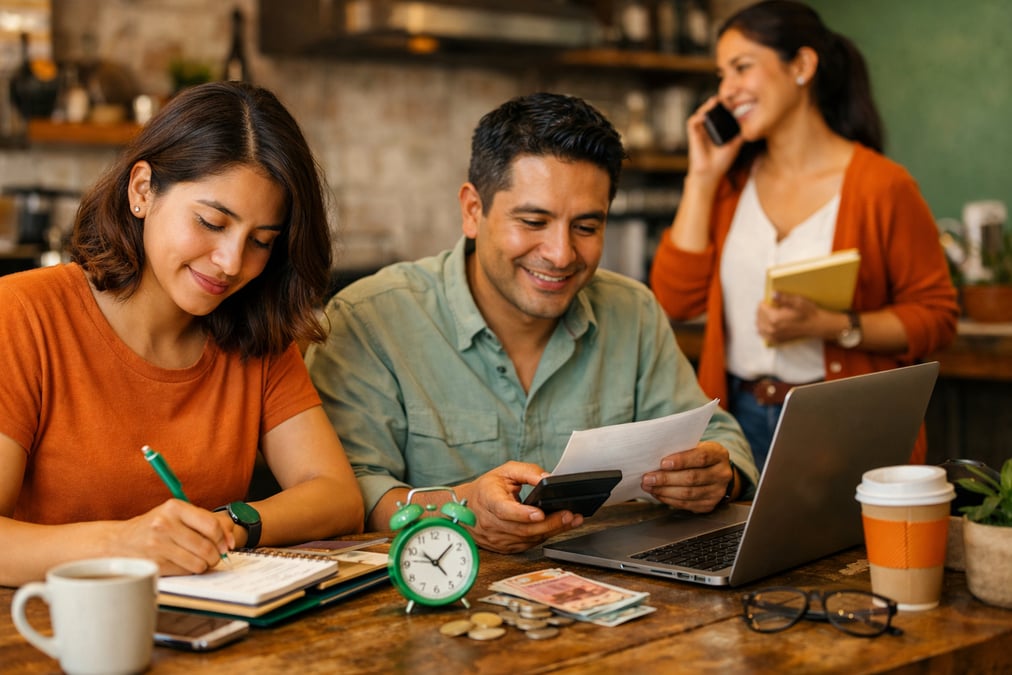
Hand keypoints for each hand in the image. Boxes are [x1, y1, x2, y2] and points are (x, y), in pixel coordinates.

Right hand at [115, 499, 234, 575]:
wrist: (121, 541)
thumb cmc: (156, 526)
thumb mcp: (178, 514)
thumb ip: (205, 522)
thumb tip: (230, 541)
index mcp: (174, 507)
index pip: (211, 525)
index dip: (223, 538)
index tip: (226, 545)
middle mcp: (164, 524)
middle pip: (206, 546)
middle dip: (216, 555)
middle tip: (216, 557)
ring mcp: (158, 545)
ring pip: (198, 562)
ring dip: (205, 565)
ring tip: (202, 561)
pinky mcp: (154, 563)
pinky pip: (185, 571)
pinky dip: (191, 570)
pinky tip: (186, 564)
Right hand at [457, 461, 583, 553]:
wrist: (469, 507)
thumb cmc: (488, 488)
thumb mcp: (506, 471)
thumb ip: (527, 472)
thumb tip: (548, 478)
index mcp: (488, 500)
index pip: (504, 510)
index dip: (522, 514)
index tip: (540, 513)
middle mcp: (490, 523)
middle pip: (522, 529)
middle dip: (549, 523)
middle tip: (568, 515)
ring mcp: (497, 538)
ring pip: (527, 539)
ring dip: (551, 531)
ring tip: (570, 520)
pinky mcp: (504, 547)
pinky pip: (527, 544)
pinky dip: (544, 536)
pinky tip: (557, 528)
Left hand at [641, 441, 733, 512]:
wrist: (717, 473)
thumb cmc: (700, 457)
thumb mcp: (696, 447)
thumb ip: (681, 450)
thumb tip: (655, 457)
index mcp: (718, 455)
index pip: (701, 457)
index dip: (681, 461)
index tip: (662, 463)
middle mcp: (721, 474)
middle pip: (692, 478)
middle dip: (666, 479)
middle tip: (648, 478)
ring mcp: (717, 492)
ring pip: (688, 494)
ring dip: (664, 491)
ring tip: (649, 486)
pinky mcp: (708, 505)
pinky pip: (686, 504)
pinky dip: (669, 499)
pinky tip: (658, 494)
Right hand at [684, 96, 744, 180]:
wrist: (711, 173)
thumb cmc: (722, 161)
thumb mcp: (736, 143)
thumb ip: (742, 131)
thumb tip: (753, 119)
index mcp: (719, 127)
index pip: (723, 110)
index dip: (729, 102)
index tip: (738, 96)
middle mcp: (709, 126)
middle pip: (712, 107)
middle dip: (720, 100)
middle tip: (729, 94)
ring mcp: (700, 129)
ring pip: (702, 111)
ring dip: (708, 105)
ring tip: (717, 101)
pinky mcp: (693, 134)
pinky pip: (693, 121)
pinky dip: (698, 116)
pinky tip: (706, 115)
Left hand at [757, 292, 827, 344]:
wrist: (816, 326)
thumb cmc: (808, 313)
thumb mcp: (797, 301)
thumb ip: (783, 298)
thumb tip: (773, 294)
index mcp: (774, 318)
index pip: (761, 308)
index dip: (764, 302)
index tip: (769, 301)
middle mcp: (772, 329)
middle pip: (758, 317)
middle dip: (761, 311)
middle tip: (768, 306)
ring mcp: (774, 336)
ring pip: (759, 327)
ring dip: (761, 320)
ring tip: (768, 314)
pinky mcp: (777, 340)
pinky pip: (764, 335)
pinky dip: (763, 329)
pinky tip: (769, 324)